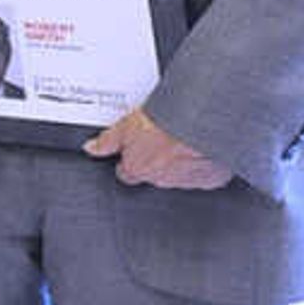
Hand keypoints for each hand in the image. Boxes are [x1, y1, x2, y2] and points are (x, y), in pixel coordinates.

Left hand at [85, 106, 230, 189]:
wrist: (201, 124)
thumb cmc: (164, 123)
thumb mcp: (125, 125)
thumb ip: (107, 141)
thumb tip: (92, 148)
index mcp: (138, 169)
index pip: (127, 173)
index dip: (130, 161)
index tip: (135, 151)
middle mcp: (161, 180)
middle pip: (153, 174)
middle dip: (157, 160)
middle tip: (162, 139)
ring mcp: (187, 181)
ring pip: (179, 175)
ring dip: (181, 162)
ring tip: (184, 140)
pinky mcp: (211, 179)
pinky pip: (206, 175)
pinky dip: (206, 165)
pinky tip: (205, 149)